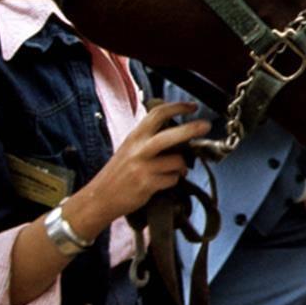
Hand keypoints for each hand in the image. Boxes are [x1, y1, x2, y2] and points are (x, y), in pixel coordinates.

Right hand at [64, 100, 208, 240]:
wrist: (99, 198)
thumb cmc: (118, 173)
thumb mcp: (129, 149)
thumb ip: (149, 139)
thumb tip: (179, 134)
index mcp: (134, 137)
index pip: (157, 114)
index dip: (177, 107)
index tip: (192, 106)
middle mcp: (138, 150)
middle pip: (170, 136)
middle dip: (191, 129)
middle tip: (206, 126)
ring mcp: (142, 168)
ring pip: (177, 161)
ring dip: (182, 166)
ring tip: (177, 169)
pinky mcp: (146, 185)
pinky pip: (172, 180)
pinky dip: (173, 181)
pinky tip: (165, 183)